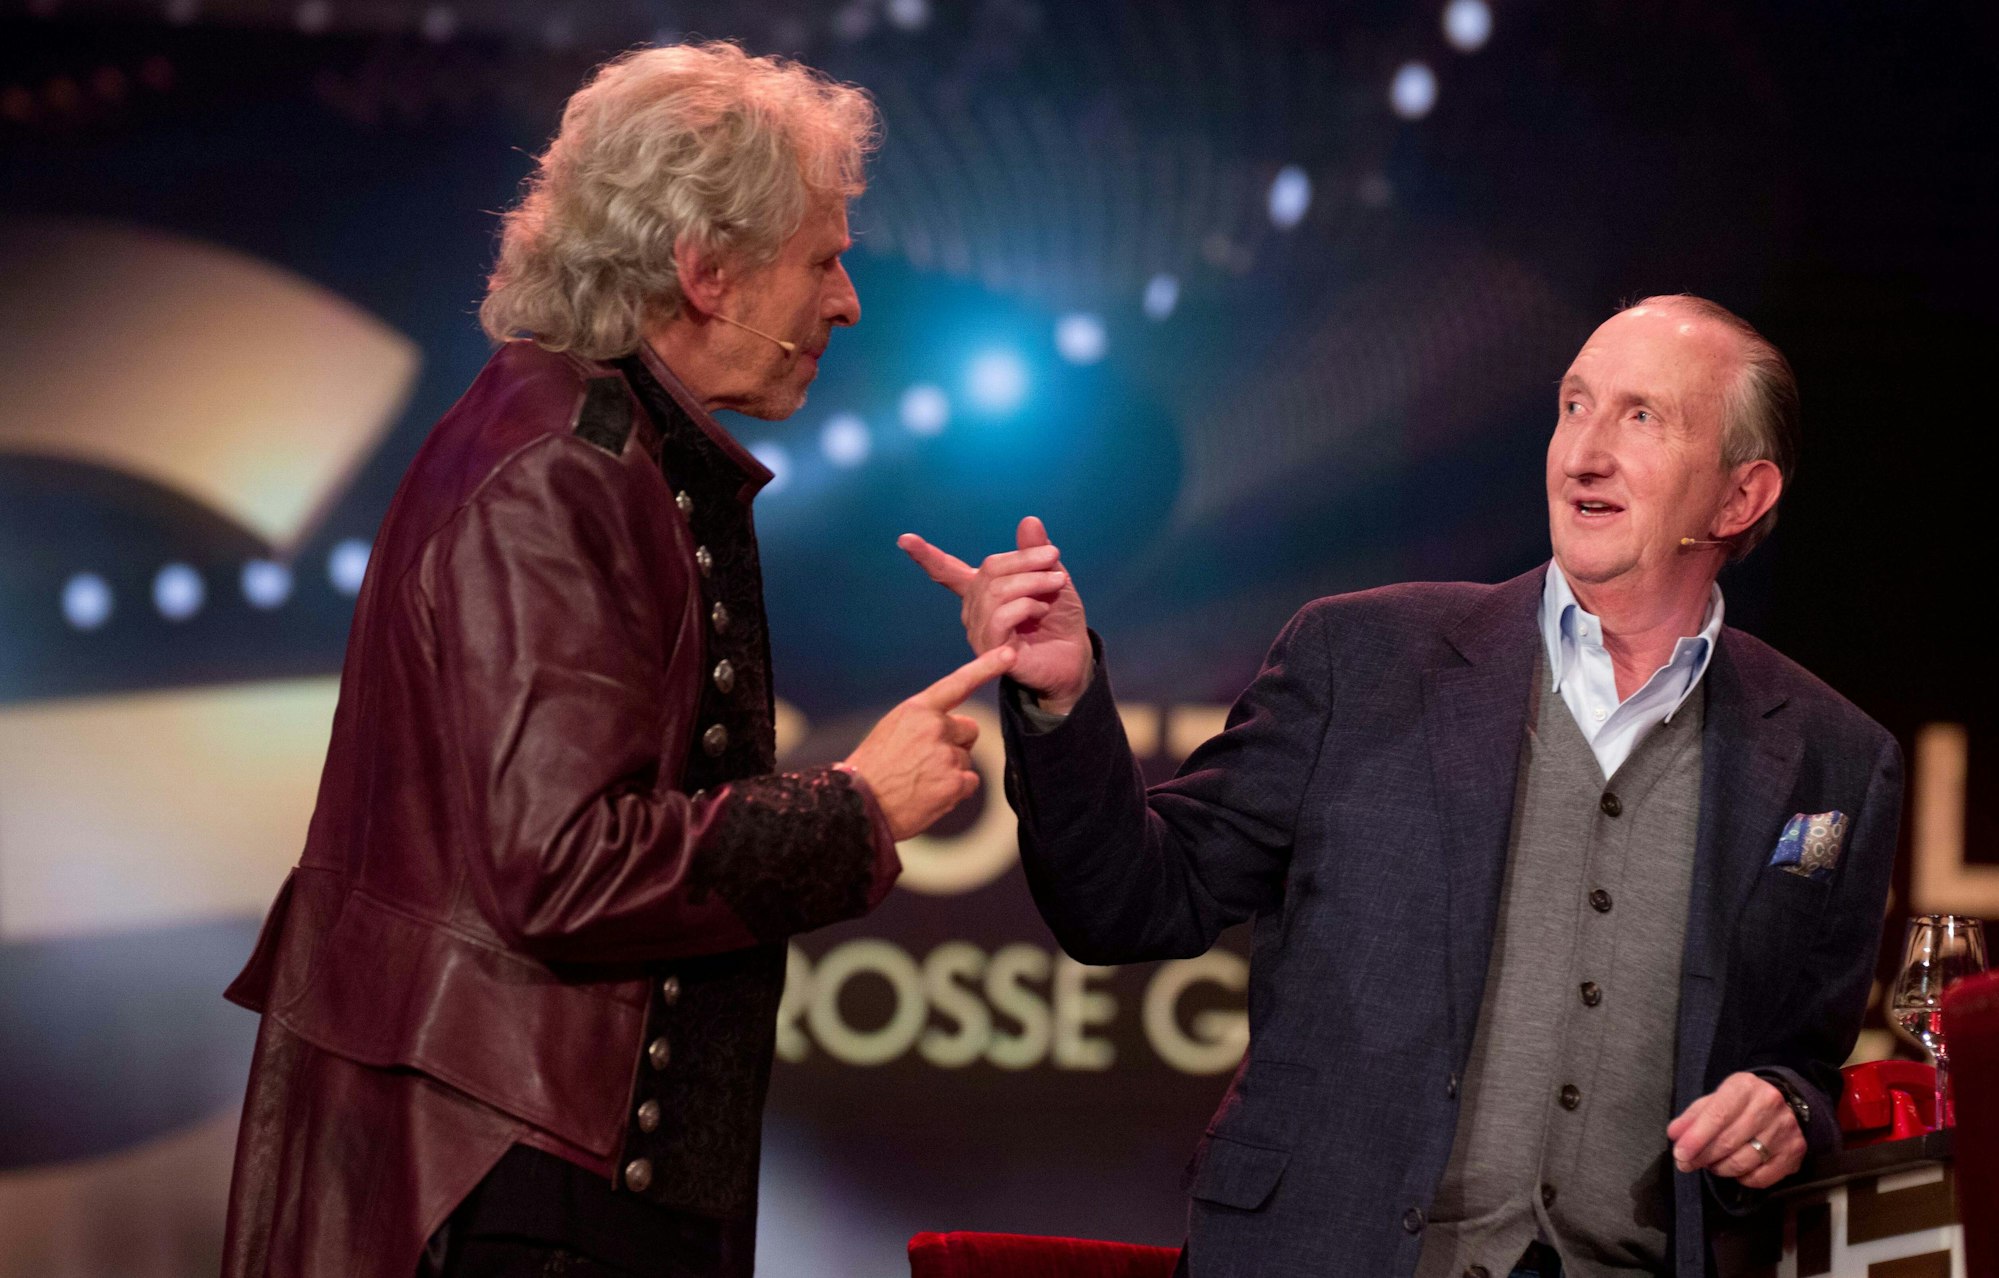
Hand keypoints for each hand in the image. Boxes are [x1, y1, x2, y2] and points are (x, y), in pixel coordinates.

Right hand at [844, 646, 1015, 840]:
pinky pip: (969, 782)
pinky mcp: (955, 783)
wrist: (858, 804)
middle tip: (926, 760)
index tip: (1009, 654)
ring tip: (920, 780)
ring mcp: (947, 755)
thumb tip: (951, 729)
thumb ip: (924, 722)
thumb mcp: (893, 729)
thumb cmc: (873, 768)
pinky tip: (930, 794)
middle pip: (969, 730)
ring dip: (951, 770)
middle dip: (956, 743)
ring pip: (966, 759)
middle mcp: (935, 727)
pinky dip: (955, 791)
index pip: (958, 683)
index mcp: (917, 710)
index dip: (986, 666)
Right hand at [897, 516, 1091, 712]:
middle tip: (1054, 558)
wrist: (1074, 660)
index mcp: (982, 592)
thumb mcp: (1052, 579)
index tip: (904, 539)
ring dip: (1032, 581)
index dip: (926, 556)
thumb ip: (1036, 553)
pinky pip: (1001, 616)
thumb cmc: (1059, 620)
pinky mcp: (990, 649)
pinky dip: (1026, 604)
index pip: (947, 572)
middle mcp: (974, 611)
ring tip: (1057, 583)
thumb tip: (1029, 519)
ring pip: (996, 591)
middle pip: (989, 570)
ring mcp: (979, 631)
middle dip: (1025, 559)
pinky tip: (1041, 609)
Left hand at [1666, 1072, 1805, 1188]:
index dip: (1695, 1139)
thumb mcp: (1715, 1100)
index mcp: (1744, 1087)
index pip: (1717, 1116)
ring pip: (1743, 1162)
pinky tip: (1736, 1171)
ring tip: (1712, 1164)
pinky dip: (1743, 1179)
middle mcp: (1769, 1106)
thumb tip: (1674, 1134)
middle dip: (1702, 1157)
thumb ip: (1693, 1116)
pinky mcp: (1795, 1152)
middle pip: (1728, 1142)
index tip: (1680, 1154)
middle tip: (1686, 1164)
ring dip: (1720, 1169)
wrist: (1784, 1102)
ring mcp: (1785, 1130)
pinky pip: (1762, 1177)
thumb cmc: (1741, 1102)